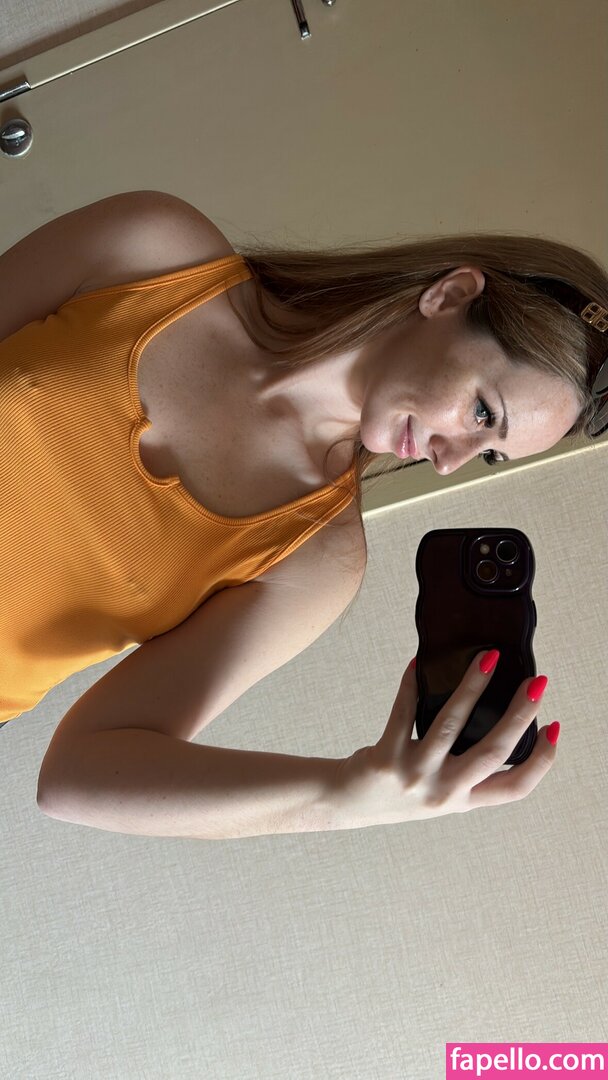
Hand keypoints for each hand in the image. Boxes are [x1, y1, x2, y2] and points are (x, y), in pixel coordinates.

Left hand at [331, 652, 556, 826]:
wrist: (349, 804)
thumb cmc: (403, 789)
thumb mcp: (443, 790)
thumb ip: (469, 769)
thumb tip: (500, 719)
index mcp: (464, 800)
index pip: (516, 787)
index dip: (541, 760)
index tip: (555, 727)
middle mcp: (444, 792)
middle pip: (493, 752)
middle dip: (520, 714)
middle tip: (537, 682)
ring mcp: (415, 775)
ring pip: (451, 725)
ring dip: (473, 687)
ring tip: (488, 659)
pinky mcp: (386, 758)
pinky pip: (403, 712)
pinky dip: (411, 684)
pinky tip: (417, 663)